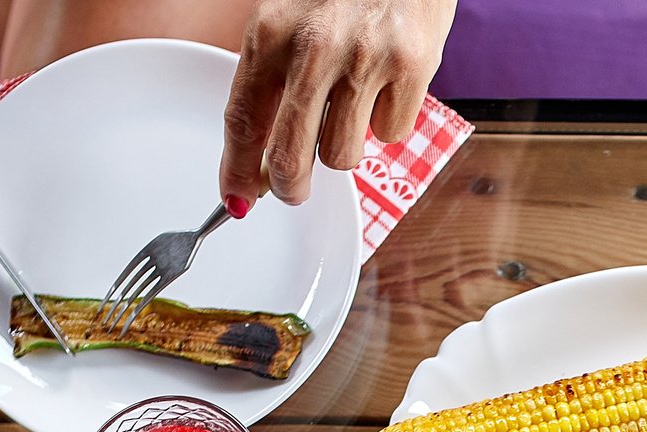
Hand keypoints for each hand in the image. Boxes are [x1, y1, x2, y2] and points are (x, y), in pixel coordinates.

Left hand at [219, 0, 454, 206]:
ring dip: (345, 143)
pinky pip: (390, 133)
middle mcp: (313, 46)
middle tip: (293, 190)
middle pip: (288, 156)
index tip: (237, 198)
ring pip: (342, 155)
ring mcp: (363, 59)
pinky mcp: (410, 68)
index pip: (242, 119)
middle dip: (289, 187)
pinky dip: (387, 119)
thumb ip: (272, 80)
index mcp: (272, 31)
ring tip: (353, 103)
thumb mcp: (291, 18)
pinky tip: (386, 83)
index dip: (237, 170)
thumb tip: (261, 158)